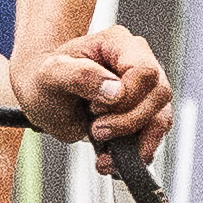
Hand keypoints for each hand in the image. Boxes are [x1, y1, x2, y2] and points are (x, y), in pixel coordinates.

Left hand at [17, 24, 173, 156]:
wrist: (42, 97)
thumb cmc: (44, 79)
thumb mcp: (51, 74)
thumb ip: (81, 76)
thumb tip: (117, 92)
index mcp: (119, 43)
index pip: (144, 71)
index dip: (127, 97)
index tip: (95, 110)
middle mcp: (138, 62)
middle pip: (158, 95)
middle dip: (129, 122)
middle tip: (97, 130)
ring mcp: (143, 89)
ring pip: (161, 118)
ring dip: (136, 144)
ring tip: (104, 157)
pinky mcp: (142, 113)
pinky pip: (153, 135)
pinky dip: (134, 153)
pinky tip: (109, 159)